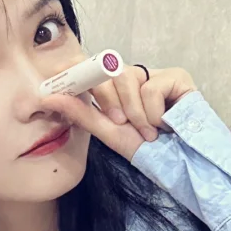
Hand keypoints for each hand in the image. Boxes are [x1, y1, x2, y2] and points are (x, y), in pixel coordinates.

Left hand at [46, 64, 196, 161]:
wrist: (182, 162)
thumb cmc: (148, 150)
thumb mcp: (109, 132)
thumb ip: (81, 113)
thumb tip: (48, 98)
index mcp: (114, 88)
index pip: (92, 67)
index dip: (76, 69)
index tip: (58, 77)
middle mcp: (134, 77)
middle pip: (108, 69)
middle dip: (109, 98)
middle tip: (120, 121)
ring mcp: (155, 74)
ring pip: (129, 76)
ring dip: (136, 111)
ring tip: (149, 131)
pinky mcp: (177, 76)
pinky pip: (153, 86)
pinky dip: (155, 111)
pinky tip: (165, 124)